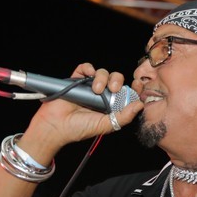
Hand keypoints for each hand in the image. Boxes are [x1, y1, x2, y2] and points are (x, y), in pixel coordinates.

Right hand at [24, 63, 142, 148]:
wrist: (56, 125)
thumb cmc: (80, 128)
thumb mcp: (106, 125)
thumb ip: (124, 116)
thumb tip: (140, 105)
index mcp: (111, 105)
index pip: (126, 92)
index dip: (133, 87)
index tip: (137, 84)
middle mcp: (101, 95)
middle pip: (116, 79)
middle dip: (117, 80)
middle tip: (114, 89)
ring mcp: (88, 86)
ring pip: (102, 73)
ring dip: (103, 77)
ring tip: (96, 89)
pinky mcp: (76, 80)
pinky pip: (85, 68)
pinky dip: (89, 68)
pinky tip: (90, 75)